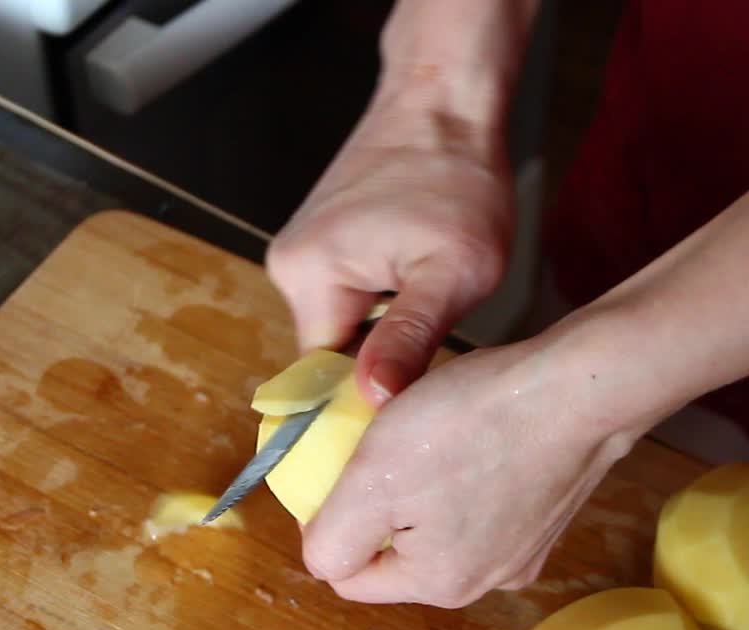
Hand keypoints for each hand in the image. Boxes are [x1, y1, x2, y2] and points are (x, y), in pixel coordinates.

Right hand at [266, 100, 512, 404]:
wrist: (447, 105)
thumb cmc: (457, 178)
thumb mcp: (452, 272)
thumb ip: (409, 338)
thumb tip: (372, 399)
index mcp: (311, 276)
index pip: (320, 378)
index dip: (364, 399)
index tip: (408, 405)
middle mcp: (291, 266)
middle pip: (329, 355)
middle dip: (381, 358)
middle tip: (435, 334)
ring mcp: (303, 252)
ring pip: (342, 327)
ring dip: (386, 328)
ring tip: (429, 294)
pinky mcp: (322, 242)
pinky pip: (346, 298)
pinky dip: (382, 302)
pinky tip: (414, 276)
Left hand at [299, 314, 671, 606]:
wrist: (579, 386)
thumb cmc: (471, 425)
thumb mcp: (373, 478)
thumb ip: (335, 536)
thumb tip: (323, 561)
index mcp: (438, 583)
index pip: (350, 573)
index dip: (331, 518)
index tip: (341, 463)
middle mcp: (486, 580)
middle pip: (398, 549)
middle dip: (381, 500)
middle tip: (381, 440)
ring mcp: (525, 547)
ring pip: (440, 522)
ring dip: (423, 482)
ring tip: (429, 428)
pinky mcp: (549, 511)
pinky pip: (483, 500)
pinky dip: (469, 469)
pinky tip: (475, 430)